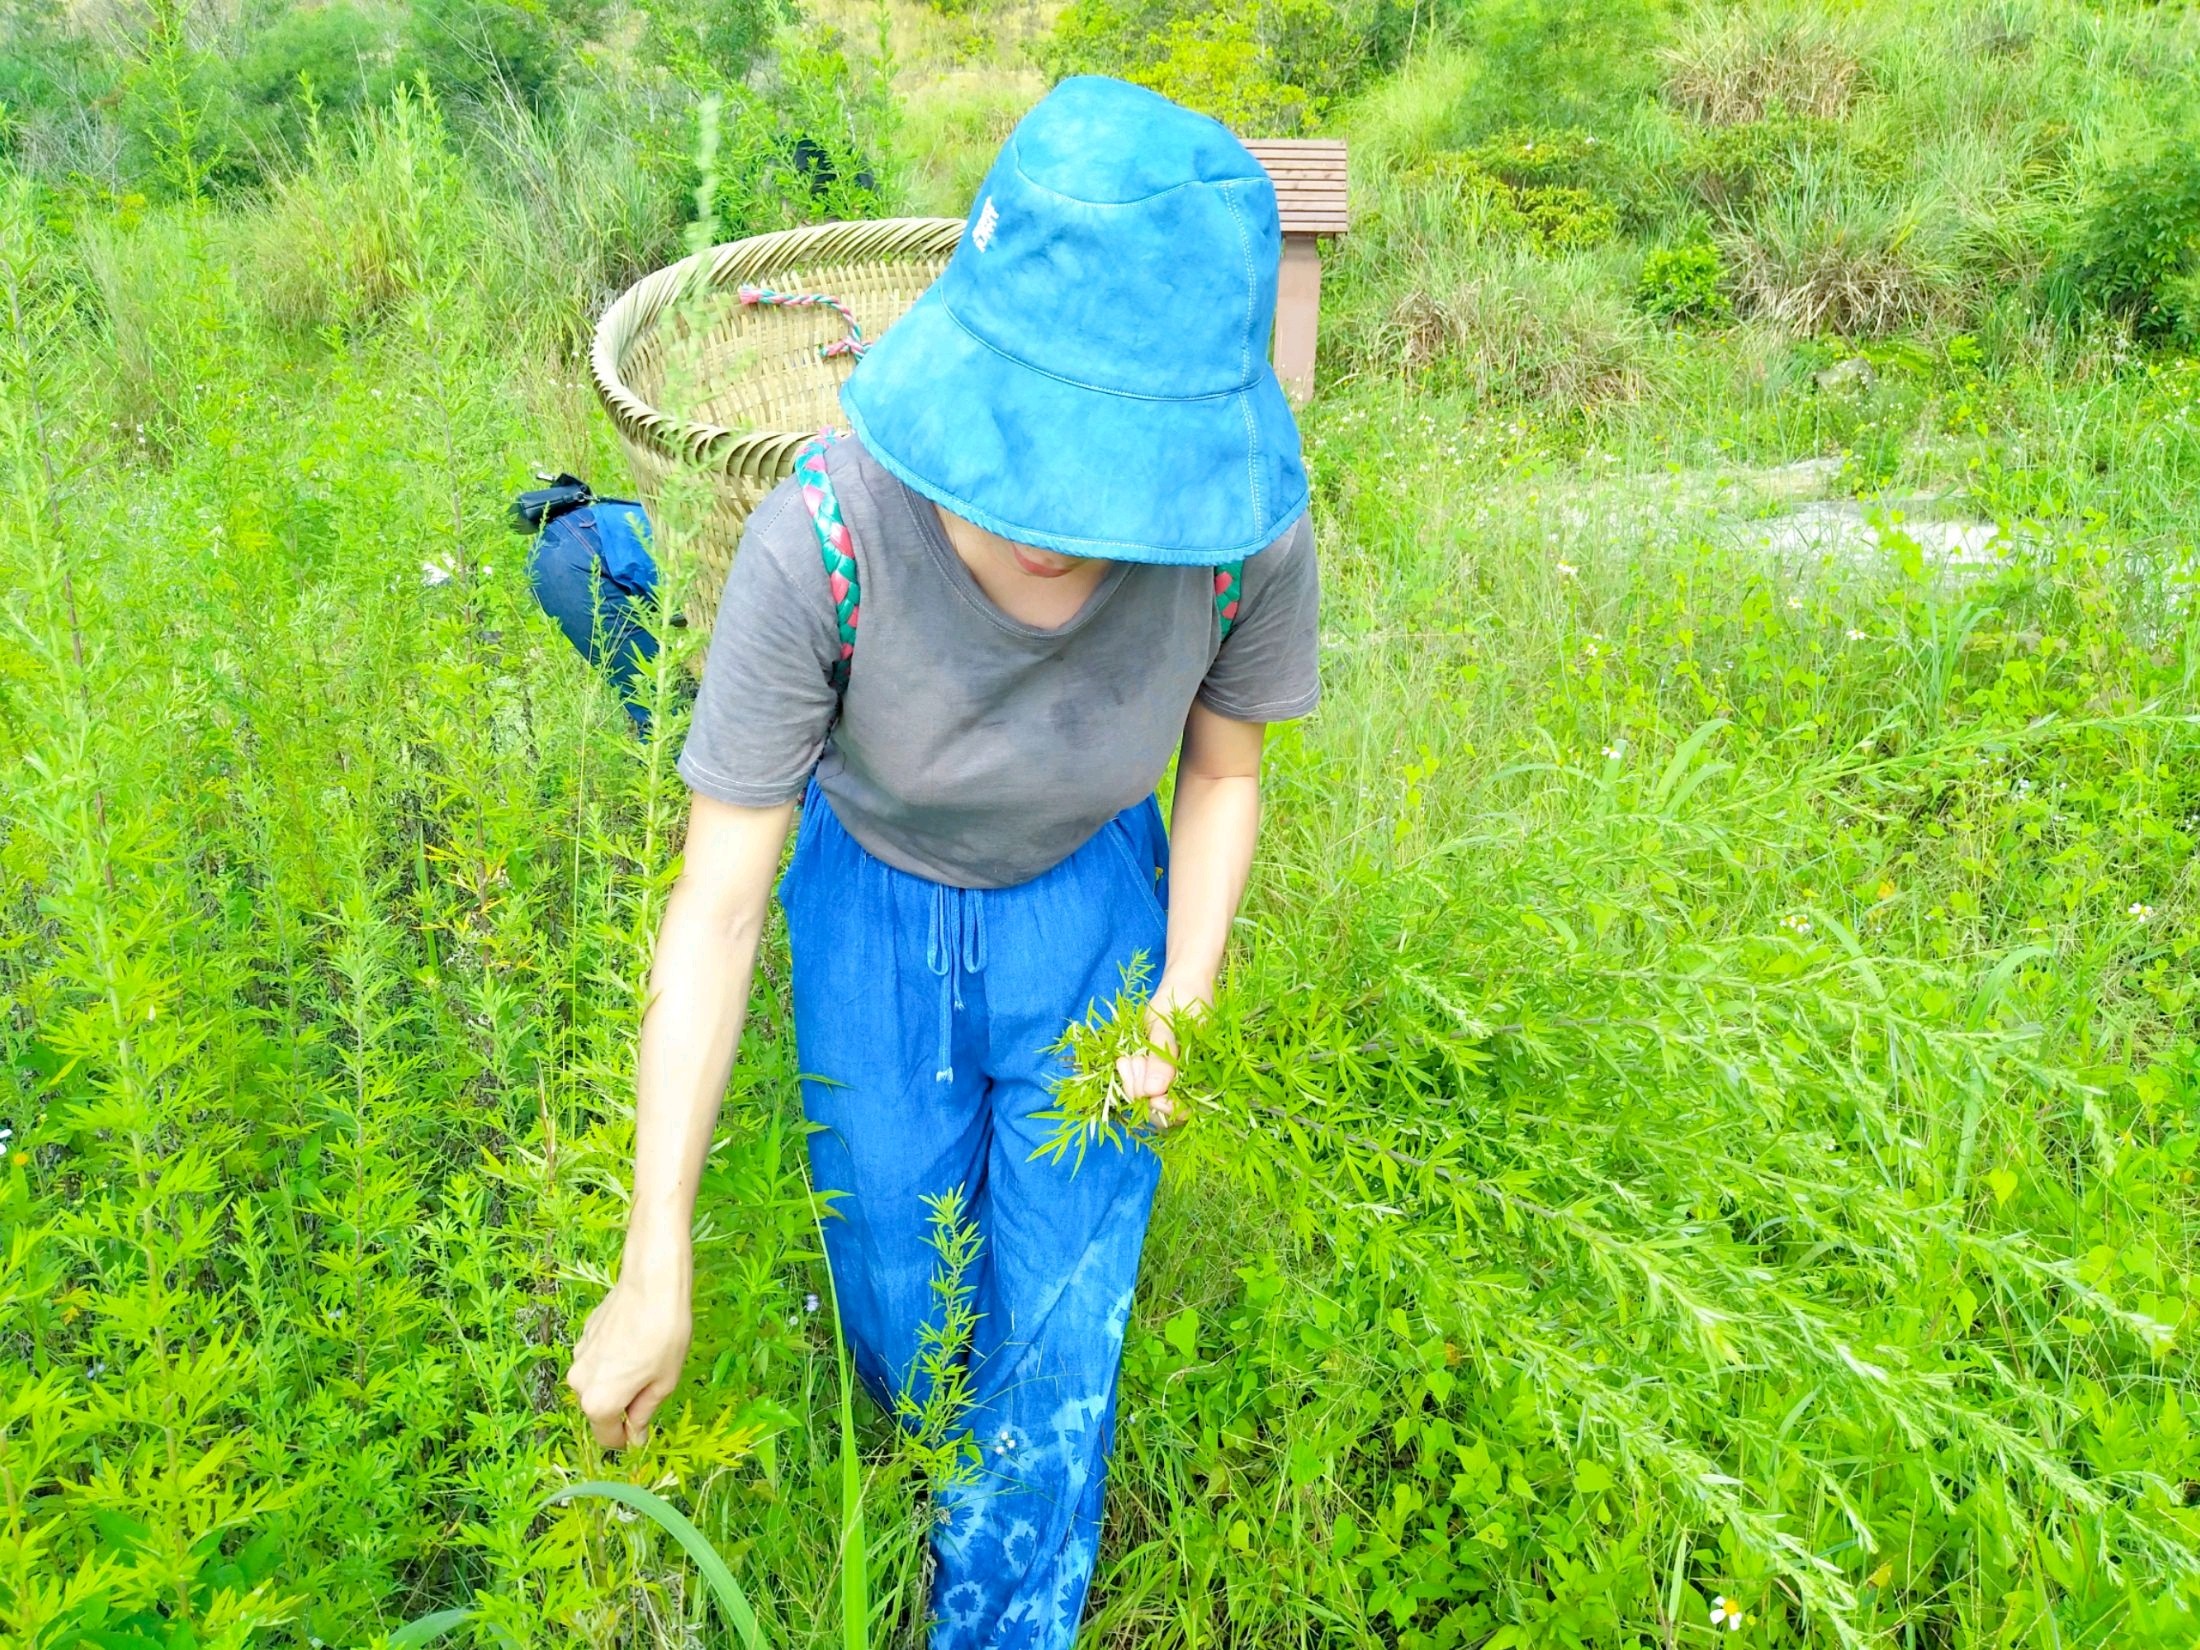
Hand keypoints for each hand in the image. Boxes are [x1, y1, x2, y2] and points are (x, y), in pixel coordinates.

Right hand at [566, 1258, 692, 1449]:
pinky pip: (597, 1361)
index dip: (628, 1437)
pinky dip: (612, 1360)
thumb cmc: (664, 1335)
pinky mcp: (582, 1336)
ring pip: (598, 1383)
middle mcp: (579, 1384)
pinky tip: (634, 1340)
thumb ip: (644, 1414)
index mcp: (599, 1402)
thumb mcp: (663, 1383)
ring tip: (645, 1358)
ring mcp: (578, 1357)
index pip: (608, 1438)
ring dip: (616, 1381)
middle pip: (600, 1409)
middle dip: (623, 1405)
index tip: (644, 1428)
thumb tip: (635, 1437)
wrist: (651, 1283)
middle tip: (653, 1382)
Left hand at [1115, 976, 1208, 1129]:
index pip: (1182, 1113)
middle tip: (1131, 1063)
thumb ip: (1162, 1058)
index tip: (1146, 1092)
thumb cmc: (1182, 999)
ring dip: (1133, 1082)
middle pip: (1162, 1112)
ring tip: (1128, 1058)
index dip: (1162, 1109)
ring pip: (1150, 1100)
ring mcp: (1174, 1080)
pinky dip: (1131, 1076)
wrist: (1185, 982)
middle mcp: (1191, 1084)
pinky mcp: (1160, 1073)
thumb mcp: (1168, 1025)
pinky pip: (1143, 1086)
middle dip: (1141, 1092)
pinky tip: (1126, 1059)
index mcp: (1203, 1077)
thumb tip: (1154, 1092)